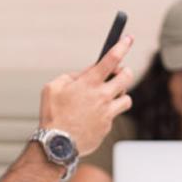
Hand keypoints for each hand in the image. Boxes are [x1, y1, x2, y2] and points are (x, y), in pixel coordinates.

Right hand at [40, 35, 134, 154]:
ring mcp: (107, 112)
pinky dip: (108, 112)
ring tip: (106, 97)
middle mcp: (102, 95)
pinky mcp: (108, 126)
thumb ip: (71, 76)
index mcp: (88, 82)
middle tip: (116, 74)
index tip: (128, 38)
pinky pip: (114, 115)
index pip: (111, 58)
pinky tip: (94, 116)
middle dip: (124, 72)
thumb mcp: (53, 87)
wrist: (57, 144)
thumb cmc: (52, 114)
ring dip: (119, 94)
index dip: (122, 45)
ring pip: (126, 98)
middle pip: (127, 76)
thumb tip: (85, 74)